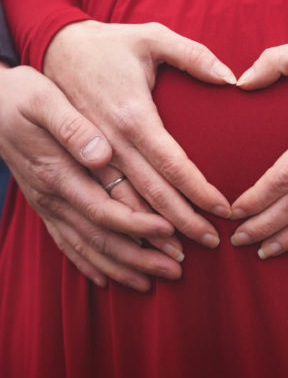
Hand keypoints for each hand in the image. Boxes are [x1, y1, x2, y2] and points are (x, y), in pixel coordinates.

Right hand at [0, 63, 182, 291]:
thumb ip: (71, 127)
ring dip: (120, 266)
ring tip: (152, 281)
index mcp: (57, 172)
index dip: (137, 224)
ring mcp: (48, 205)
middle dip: (139, 256)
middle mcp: (52, 197)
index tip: (170, 230)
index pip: (103, 209)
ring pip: (86, 246)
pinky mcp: (46, 205)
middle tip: (175, 268)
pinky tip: (106, 278)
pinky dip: (89, 263)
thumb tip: (101, 153)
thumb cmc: (21, 98)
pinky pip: (67, 244)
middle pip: (100, 237)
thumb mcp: (44, 100)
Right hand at [43, 20, 233, 246]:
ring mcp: (85, 161)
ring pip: (123, 210)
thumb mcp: (150, 36)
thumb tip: (230, 77)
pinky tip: (131, 255)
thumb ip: (191, 55)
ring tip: (178, 259)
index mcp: (131, 115)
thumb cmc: (105, 46)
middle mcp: (108, 146)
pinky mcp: (68, 171)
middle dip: (183, 222)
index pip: (172, 165)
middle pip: (151, 196)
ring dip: (152, 237)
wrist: (52, 53)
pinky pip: (93, 210)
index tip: (224, 210)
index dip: (200, 191)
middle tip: (211, 242)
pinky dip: (115, 235)